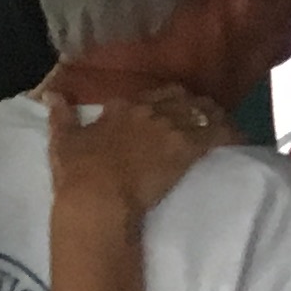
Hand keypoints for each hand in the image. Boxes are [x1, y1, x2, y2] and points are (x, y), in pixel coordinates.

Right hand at [43, 81, 230, 215]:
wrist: (98, 197)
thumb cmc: (78, 173)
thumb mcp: (62, 140)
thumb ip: (59, 115)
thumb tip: (50, 93)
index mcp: (121, 107)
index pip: (149, 94)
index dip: (162, 100)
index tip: (170, 106)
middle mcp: (149, 111)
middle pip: (180, 98)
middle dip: (192, 103)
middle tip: (201, 113)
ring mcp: (171, 128)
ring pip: (202, 111)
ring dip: (214, 115)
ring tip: (224, 124)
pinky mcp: (188, 148)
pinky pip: (218, 134)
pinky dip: (231, 134)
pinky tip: (240, 139)